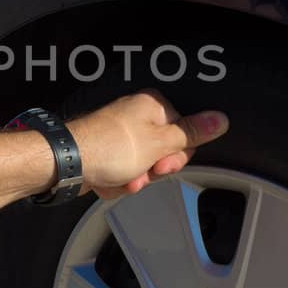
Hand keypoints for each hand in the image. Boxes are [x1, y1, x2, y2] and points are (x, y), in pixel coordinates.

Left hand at [67, 91, 229, 199]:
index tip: (163, 163)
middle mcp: (136, 116)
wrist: (67, 162)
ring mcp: (120, 135)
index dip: (175, 156)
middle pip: (163, 153)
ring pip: (143, 168)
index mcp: (153, 106)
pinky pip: (124, 173)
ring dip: (133, 179)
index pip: (184, 134)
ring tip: (120, 177)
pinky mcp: (107, 153)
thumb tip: (220, 119)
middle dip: (151, 171)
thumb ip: (192, 133)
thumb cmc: (109, 147)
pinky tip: (107, 180)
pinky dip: (117, 181)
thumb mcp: (160, 143)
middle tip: (141, 171)